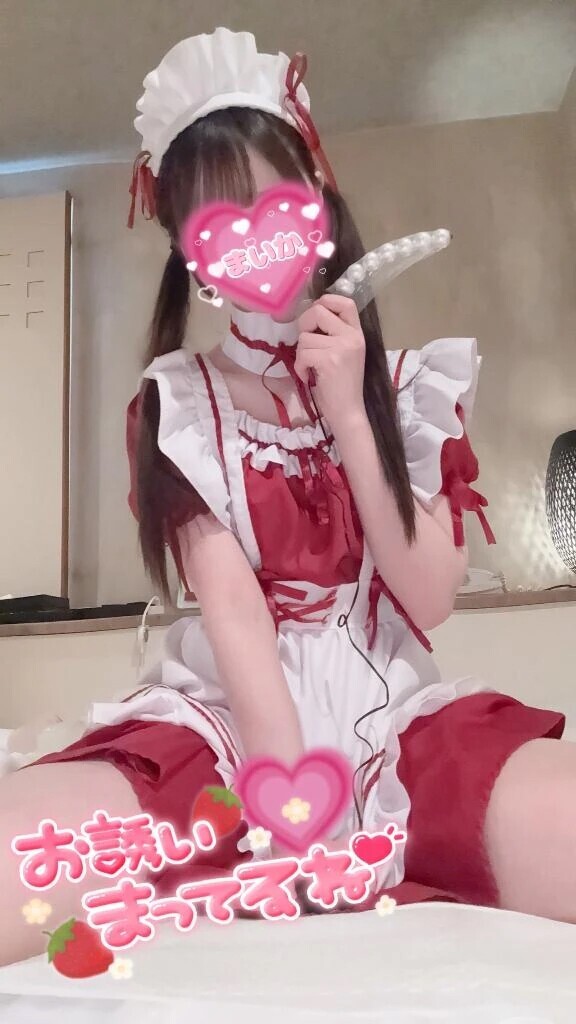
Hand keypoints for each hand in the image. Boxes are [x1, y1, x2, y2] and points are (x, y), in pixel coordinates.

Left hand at [295, 294, 365, 429]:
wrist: (348, 411)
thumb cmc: (342, 385)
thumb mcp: (344, 354)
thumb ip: (334, 335)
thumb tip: (311, 316)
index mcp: (357, 334)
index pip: (346, 302)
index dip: (326, 301)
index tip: (315, 317)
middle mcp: (352, 337)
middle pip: (319, 311)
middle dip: (304, 325)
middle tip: (306, 343)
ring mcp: (342, 347)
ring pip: (305, 337)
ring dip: (301, 354)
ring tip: (309, 367)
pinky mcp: (329, 360)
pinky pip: (302, 353)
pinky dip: (300, 367)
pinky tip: (308, 376)